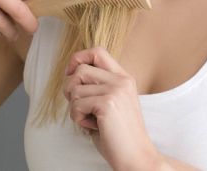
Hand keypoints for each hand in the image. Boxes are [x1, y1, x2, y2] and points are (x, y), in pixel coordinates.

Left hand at [64, 46, 161, 169]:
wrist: (136, 155)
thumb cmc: (119, 135)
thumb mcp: (111, 103)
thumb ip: (98, 87)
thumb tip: (70, 76)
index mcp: (124, 78)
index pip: (97, 51)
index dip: (78, 58)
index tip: (70, 74)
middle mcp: (121, 80)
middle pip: (80, 69)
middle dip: (70, 89)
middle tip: (80, 106)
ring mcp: (116, 90)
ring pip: (74, 88)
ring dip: (75, 108)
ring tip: (90, 119)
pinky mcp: (108, 104)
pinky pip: (76, 105)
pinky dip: (78, 119)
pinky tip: (93, 126)